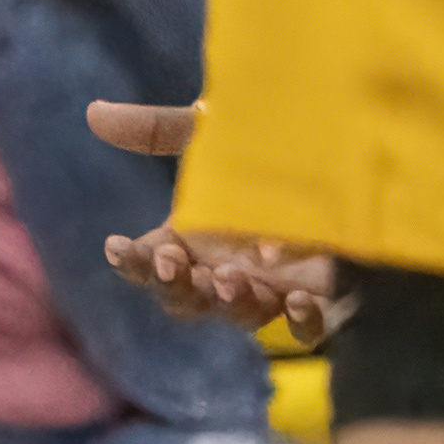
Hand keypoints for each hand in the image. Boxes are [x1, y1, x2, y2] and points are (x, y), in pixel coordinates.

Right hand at [85, 102, 349, 336]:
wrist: (351, 159)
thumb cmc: (271, 148)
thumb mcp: (214, 133)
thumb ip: (161, 129)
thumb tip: (93, 114)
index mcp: (194, 236)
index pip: (148, 259)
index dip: (131, 259)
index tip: (117, 244)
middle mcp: (226, 267)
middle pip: (183, 299)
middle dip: (174, 287)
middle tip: (176, 266)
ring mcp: (271, 289)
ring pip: (237, 316)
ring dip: (229, 303)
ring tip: (235, 280)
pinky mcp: (321, 301)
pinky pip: (304, 330)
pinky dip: (297, 322)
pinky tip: (298, 301)